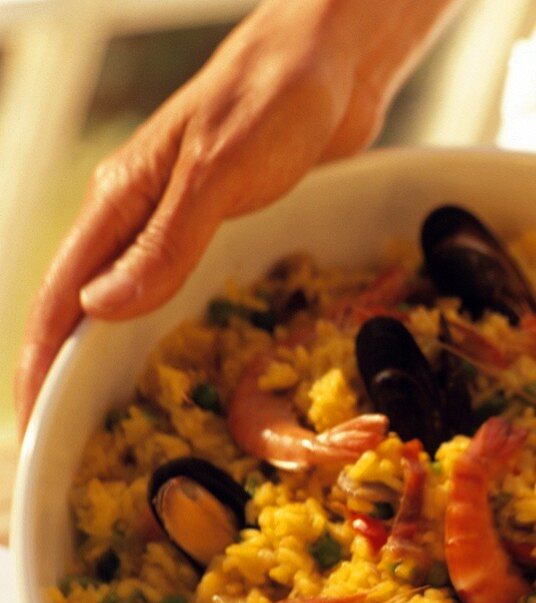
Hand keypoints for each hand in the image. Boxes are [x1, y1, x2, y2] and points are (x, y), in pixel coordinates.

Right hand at [14, 0, 455, 433]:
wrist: (330, 60)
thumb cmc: (272, 101)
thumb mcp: (217, 175)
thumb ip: (164, 243)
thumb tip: (100, 311)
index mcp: (121, 201)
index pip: (60, 297)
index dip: (42, 363)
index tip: (32, 423)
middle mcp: (137, 213)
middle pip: (82, 304)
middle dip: (65, 370)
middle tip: (62, 435)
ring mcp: (175, 219)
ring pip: (125, 297)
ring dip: (108, 353)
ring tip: (106, 411)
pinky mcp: (217, 222)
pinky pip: (173, 285)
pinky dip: (158, 327)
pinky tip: (168, 354)